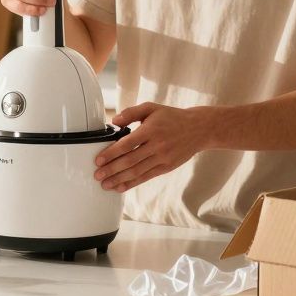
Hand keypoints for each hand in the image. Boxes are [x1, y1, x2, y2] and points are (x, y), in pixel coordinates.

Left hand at [94, 103, 214, 191]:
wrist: (198, 129)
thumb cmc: (171, 117)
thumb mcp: (151, 108)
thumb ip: (131, 113)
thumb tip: (114, 122)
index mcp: (150, 130)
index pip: (127, 144)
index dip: (111, 153)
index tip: (98, 160)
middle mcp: (157, 145)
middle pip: (130, 161)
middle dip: (111, 170)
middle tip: (97, 175)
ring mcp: (162, 158)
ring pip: (137, 172)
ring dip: (119, 179)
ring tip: (105, 184)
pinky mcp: (166, 167)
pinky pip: (146, 177)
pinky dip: (132, 183)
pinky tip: (121, 187)